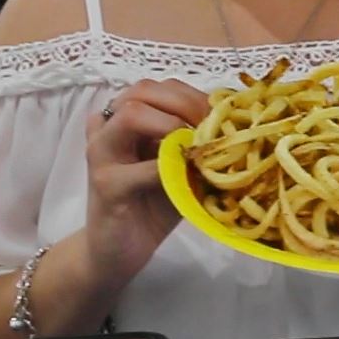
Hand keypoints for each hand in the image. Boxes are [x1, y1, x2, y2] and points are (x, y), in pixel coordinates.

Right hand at [85, 79, 209, 285]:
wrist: (118, 251)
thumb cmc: (154, 204)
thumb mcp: (182, 167)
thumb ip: (196, 144)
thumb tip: (236, 125)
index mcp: (128, 120)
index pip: (162, 87)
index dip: (194, 96)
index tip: (219, 118)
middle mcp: (109, 129)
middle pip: (143, 90)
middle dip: (184, 104)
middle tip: (207, 129)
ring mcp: (102, 154)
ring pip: (131, 114)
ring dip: (172, 125)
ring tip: (193, 147)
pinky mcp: (105, 184)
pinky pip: (139, 167)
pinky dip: (168, 169)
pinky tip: (185, 178)